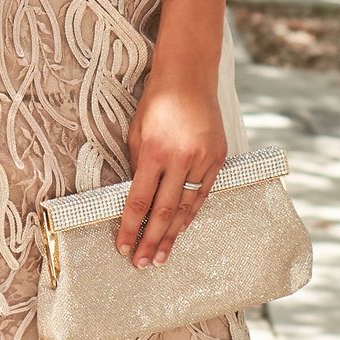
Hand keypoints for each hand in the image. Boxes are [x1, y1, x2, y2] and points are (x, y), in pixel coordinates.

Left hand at [117, 51, 227, 268]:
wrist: (190, 76)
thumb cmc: (157, 102)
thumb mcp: (136, 132)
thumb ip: (138, 167)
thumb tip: (137, 199)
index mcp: (154, 151)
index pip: (139, 200)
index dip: (129, 227)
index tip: (122, 247)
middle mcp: (180, 158)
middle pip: (164, 211)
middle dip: (151, 241)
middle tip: (142, 264)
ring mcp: (202, 159)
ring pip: (186, 207)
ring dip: (172, 235)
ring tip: (161, 257)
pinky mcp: (217, 157)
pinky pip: (203, 193)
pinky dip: (191, 214)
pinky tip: (181, 230)